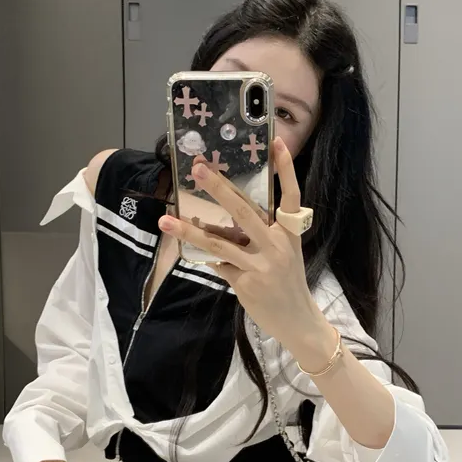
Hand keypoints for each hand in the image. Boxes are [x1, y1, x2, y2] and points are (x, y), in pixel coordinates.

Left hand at [159, 137, 325, 350]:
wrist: (297, 319)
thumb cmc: (287, 282)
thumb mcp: (282, 253)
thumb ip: (258, 236)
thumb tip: (220, 225)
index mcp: (289, 233)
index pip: (291, 196)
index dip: (286, 169)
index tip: (276, 142)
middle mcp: (277, 245)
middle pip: (244, 211)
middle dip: (218, 188)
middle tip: (198, 169)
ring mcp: (261, 265)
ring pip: (218, 242)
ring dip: (188, 230)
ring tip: (165, 219)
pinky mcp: (246, 283)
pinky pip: (217, 264)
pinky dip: (206, 258)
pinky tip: (194, 254)